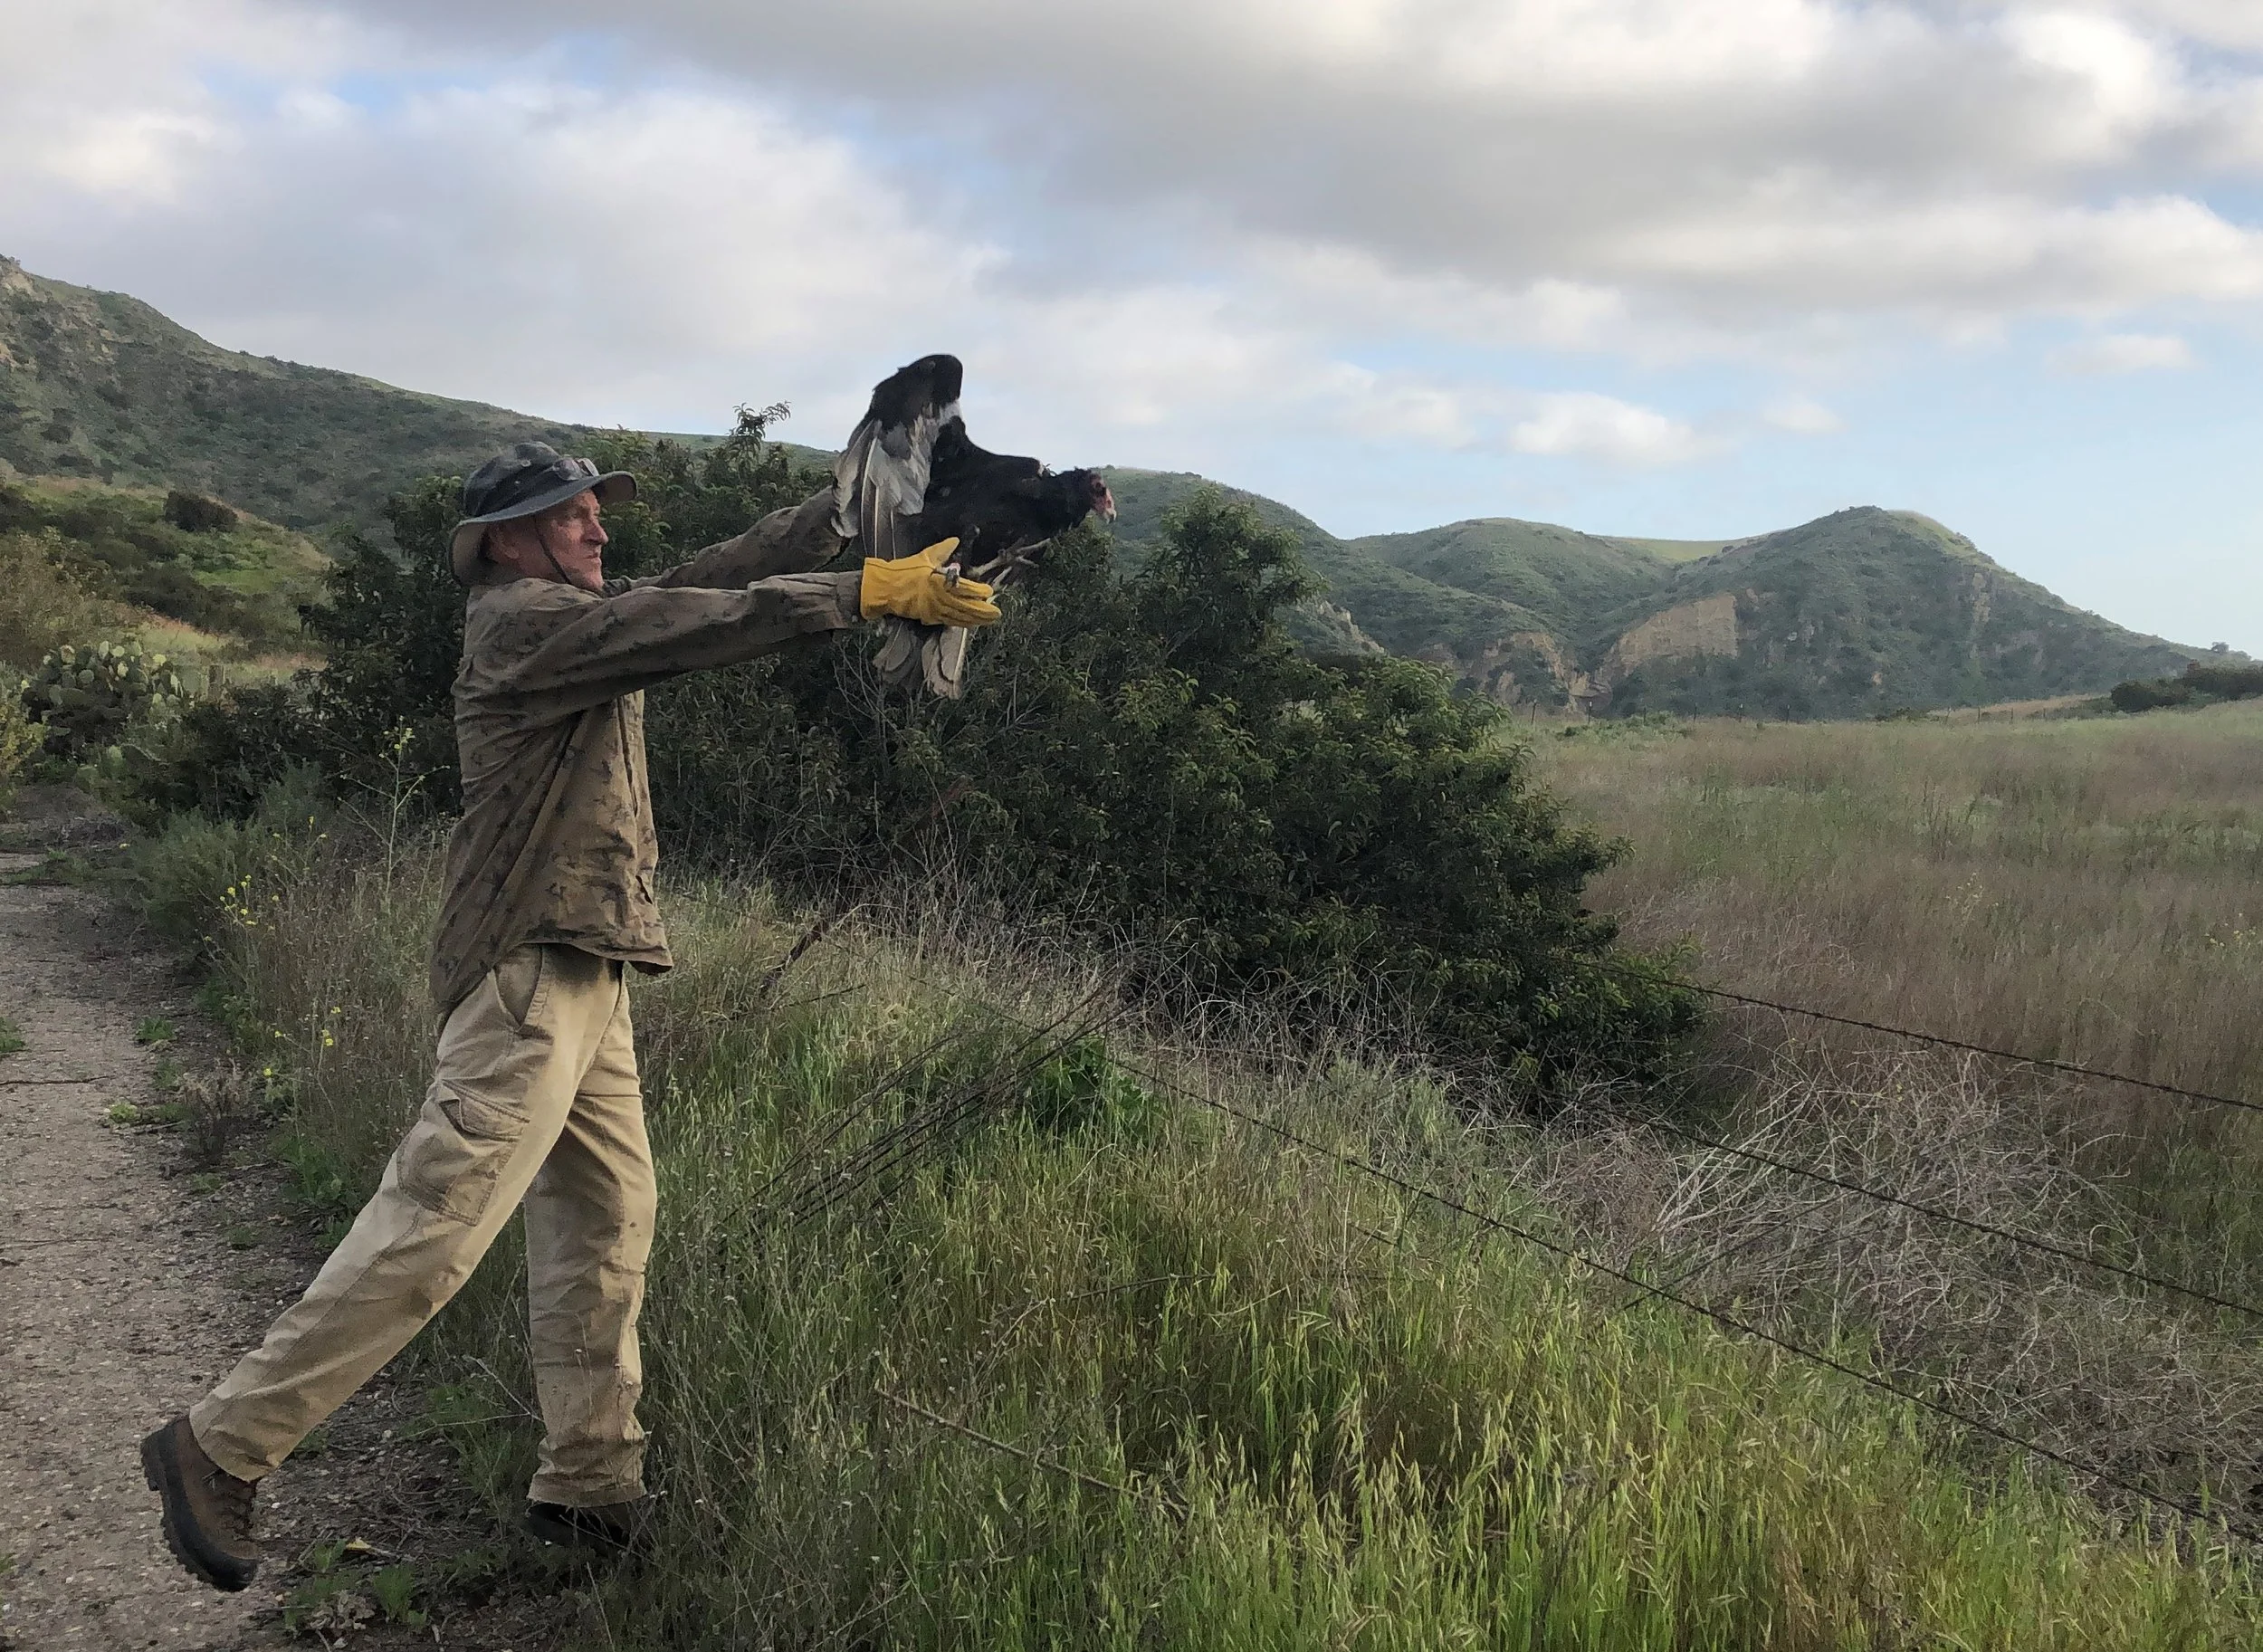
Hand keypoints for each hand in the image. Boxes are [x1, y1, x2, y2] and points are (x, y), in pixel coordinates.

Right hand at [858, 537, 1001, 628]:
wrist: (885, 588)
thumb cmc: (903, 571)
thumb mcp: (924, 556)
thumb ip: (942, 550)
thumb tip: (955, 540)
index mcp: (940, 582)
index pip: (966, 588)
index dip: (979, 592)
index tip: (989, 592)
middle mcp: (940, 598)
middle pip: (967, 607)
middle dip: (983, 611)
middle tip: (996, 613)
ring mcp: (935, 610)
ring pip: (961, 617)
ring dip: (976, 619)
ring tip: (989, 621)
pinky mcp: (929, 617)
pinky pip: (950, 622)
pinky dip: (962, 623)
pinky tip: (971, 624)